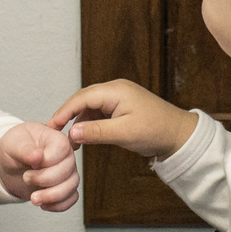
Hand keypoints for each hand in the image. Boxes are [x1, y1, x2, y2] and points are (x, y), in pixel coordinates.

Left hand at [0, 122, 78, 211]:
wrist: (8, 165)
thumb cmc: (13, 148)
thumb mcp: (13, 144)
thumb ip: (25, 149)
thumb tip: (37, 156)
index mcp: (55, 138)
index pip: (62, 149)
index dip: (47, 161)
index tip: (30, 164)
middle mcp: (65, 155)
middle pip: (68, 170)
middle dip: (45, 180)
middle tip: (26, 178)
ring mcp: (66, 172)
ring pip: (71, 186)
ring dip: (52, 196)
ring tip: (34, 198)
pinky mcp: (64, 187)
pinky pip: (71, 198)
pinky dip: (58, 205)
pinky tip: (43, 204)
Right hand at [49, 79, 197, 158]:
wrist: (179, 135)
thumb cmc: (156, 131)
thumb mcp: (124, 134)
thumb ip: (96, 132)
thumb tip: (71, 133)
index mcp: (115, 91)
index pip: (81, 98)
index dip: (63, 112)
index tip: (51, 127)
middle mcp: (115, 89)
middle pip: (83, 99)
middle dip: (68, 116)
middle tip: (54, 134)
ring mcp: (119, 97)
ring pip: (90, 106)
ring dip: (78, 122)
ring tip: (69, 142)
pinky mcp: (121, 106)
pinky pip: (99, 112)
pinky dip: (90, 124)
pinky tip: (84, 137)